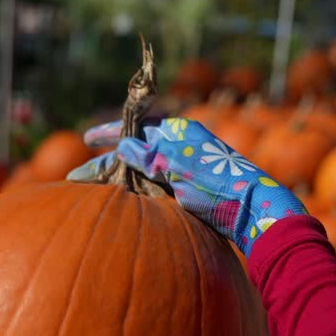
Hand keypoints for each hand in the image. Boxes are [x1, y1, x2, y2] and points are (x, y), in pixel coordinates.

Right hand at [69, 116, 306, 256]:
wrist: (253, 209)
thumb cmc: (217, 182)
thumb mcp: (178, 165)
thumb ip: (149, 156)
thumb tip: (123, 146)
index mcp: (179, 132)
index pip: (138, 125)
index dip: (112, 132)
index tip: (88, 138)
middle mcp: (181, 147)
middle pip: (137, 150)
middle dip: (109, 161)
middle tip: (81, 175)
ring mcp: (185, 169)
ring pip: (145, 170)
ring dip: (121, 179)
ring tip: (96, 190)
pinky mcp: (190, 191)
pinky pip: (156, 186)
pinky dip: (139, 192)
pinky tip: (126, 202)